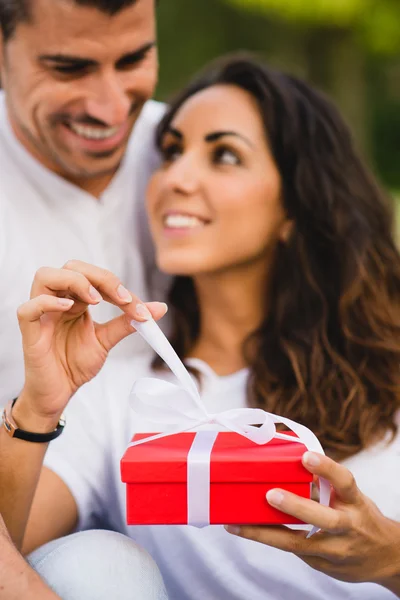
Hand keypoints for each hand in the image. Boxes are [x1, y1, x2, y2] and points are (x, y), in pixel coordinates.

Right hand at [16, 260, 166, 427]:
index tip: (139, 307)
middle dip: (100, 277)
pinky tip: (68, 309)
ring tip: (96, 299)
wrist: (59, 393)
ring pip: (45, 276)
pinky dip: (47, 302)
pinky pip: (28, 308)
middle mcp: (57, 301)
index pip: (94, 278)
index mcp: (74, 300)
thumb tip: (159, 307)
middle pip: (71, 267)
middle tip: (122, 298)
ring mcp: (41, 314)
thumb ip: (128, 322)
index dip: (117, 286)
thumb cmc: (75, 364)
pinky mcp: (29, 332)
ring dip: (75, 281)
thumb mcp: (106, 340)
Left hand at [225, 452, 399, 585]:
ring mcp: (336, 550)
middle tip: (270, 494)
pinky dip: (270, 540)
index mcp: (355, 502)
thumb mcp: (350, 497)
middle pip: (324, 518)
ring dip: (268, 533)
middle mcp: (349, 526)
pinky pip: (294, 552)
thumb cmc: (359, 516)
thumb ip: (325, 483)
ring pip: (300, 544)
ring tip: (239, 524)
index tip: (306, 456)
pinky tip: (246, 531)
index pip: (344, 481)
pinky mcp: (323, 565)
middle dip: (296, 507)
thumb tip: (290, 460)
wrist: (386, 558)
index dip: (326, 468)